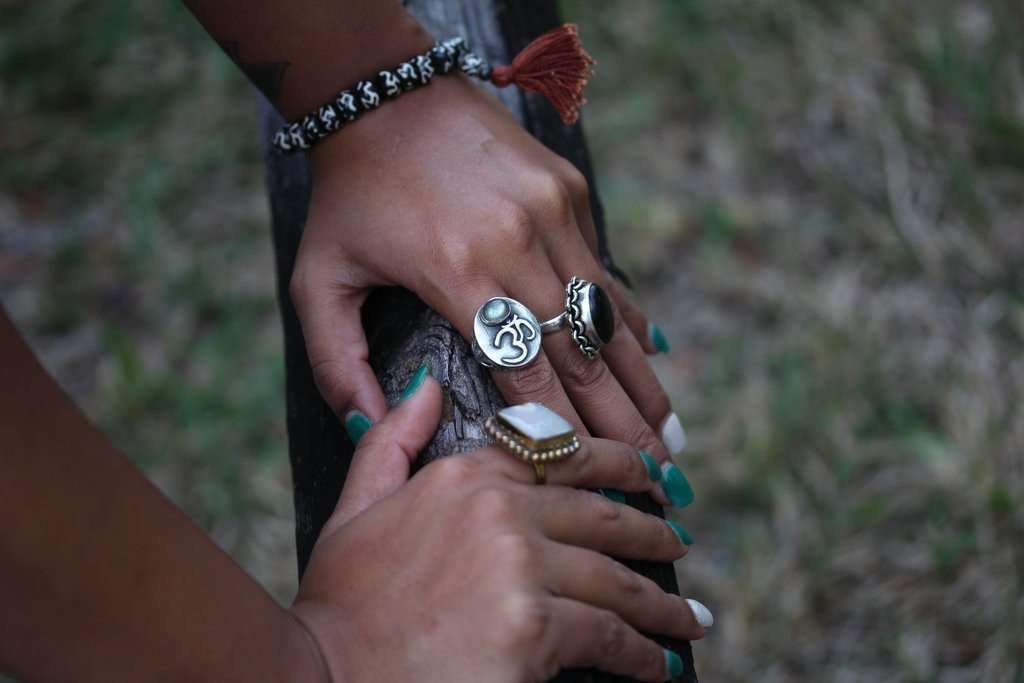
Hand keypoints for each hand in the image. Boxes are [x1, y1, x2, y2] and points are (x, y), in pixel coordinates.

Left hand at [289, 74, 685, 475]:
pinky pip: (601, 269)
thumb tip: (370, 430)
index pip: (527, 376)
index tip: (595, 480)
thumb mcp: (319, 280)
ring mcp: (552, 211)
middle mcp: (518, 243)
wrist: (384, 95)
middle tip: (658, 478)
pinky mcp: (568, 190)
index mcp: (459, 274)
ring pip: (606, 316)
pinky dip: (625, 317)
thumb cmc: (349, 196)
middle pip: (582, 356)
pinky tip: (650, 354)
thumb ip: (337, 364)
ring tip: (670, 433)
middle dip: (622, 425)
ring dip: (640, 379)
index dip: (563, 434)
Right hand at [290, 375, 708, 681]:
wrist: (321, 678)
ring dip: (660, 606)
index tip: (654, 477)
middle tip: (682, 545)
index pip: (564, 456)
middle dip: (652, 533)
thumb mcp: (356, 509)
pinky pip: (609, 637)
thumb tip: (424, 383)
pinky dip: (643, 655)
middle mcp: (500, 510)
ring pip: (616, 581)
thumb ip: (395, 442)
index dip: (620, 464)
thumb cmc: (341, 604)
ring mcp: (520, 567)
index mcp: (464, 476)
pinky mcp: (534, 629)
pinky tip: (660, 664)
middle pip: (603, 517)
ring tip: (687, 620)